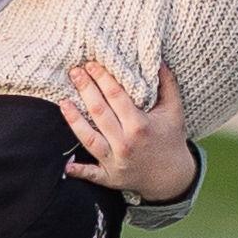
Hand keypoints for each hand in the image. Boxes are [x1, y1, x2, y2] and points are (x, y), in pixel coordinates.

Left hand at [62, 56, 194, 202]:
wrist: (173, 177)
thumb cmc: (171, 139)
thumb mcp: (174, 110)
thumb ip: (167, 84)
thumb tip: (159, 60)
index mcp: (140, 125)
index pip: (116, 96)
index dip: (102, 78)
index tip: (91, 64)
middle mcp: (126, 142)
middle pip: (99, 112)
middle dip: (85, 90)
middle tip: (74, 72)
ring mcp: (116, 161)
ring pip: (89, 139)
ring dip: (74, 121)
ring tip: (63, 102)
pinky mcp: (110, 177)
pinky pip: (91, 174)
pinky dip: (78, 170)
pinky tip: (65, 165)